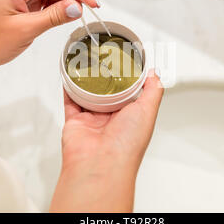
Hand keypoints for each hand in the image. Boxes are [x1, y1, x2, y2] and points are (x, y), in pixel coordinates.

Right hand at [50, 71, 163, 211]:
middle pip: (108, 92)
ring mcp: (93, 120)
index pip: (130, 93)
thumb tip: (154, 75)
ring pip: (88, 94)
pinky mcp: (75, 121)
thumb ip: (152, 91)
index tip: (127, 63)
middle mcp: (112, 119)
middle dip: (107, 78)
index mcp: (130, 117)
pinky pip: (70, 101)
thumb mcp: (148, 111)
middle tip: (105, 60)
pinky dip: (69, 88)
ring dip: (87, 80)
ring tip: (87, 63)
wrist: (101, 164)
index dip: (129, 78)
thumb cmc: (127, 145)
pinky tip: (70, 75)